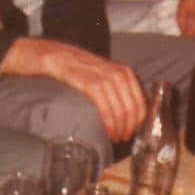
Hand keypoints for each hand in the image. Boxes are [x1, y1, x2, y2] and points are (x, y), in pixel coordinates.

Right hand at [0, 38, 145, 141]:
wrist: (52, 55)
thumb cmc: (77, 68)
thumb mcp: (103, 74)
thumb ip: (117, 88)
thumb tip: (128, 113)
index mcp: (125, 71)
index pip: (142, 102)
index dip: (139, 122)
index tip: (132, 133)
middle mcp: (119, 73)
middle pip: (134, 108)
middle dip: (130, 127)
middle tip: (123, 139)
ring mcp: (104, 77)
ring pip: (122, 109)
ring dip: (120, 127)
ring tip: (115, 137)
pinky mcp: (89, 82)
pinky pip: (106, 106)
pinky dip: (109, 121)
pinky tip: (107, 130)